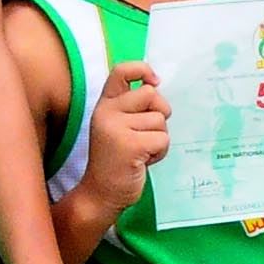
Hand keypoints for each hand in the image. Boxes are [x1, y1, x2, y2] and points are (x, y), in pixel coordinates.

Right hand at [80, 58, 171, 211]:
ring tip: (140, 152)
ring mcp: (116, 128)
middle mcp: (107, 112)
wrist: (100, 194)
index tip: (154, 82)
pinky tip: (142, 161)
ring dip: (158, 139)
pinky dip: (160, 152)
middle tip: (146, 134)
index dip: (143, 69)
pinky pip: (163, 139)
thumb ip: (133, 107)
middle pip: (152, 95)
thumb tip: (156, 86)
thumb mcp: (119, 127)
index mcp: (105, 105)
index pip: (121, 71)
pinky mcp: (130, 145)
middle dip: (160, 114)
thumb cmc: (117, 160)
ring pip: (161, 120)